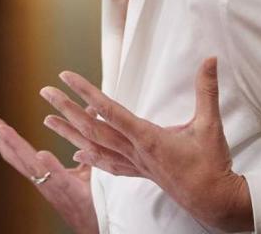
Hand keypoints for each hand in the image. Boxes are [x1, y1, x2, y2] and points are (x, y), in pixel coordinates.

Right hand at [0, 102, 98, 233]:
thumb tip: (88, 110)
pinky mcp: (71, 191)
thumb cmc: (85, 195)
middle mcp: (38, 176)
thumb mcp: (83, 162)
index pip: (13, 145)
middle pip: (11, 151)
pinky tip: (41, 154)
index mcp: (37, 168)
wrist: (94, 225)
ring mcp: (51, 184)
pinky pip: (58, 178)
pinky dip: (49, 166)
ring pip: (28, 163)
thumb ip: (81, 138)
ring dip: (13, 145)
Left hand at [39, 57, 252, 231]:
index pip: (109, 110)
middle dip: (67, 109)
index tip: (66, 77)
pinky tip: (76, 153)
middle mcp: (134, 151)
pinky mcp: (139, 173)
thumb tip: (212, 59)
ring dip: (69, 133)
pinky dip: (90, 157)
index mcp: (147, 137)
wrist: (214, 201)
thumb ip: (207, 90)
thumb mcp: (210, 124)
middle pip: (92, 128)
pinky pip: (107, 164)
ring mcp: (134, 164)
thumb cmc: (211, 164)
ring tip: (48, 121)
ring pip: (94, 147)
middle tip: (46, 92)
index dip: (86, 92)